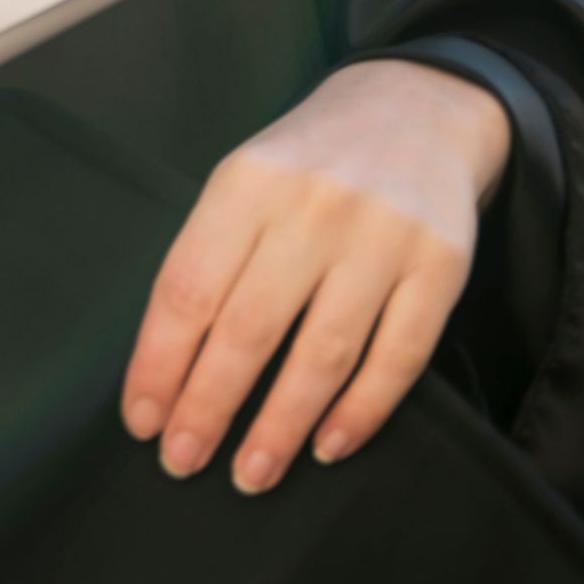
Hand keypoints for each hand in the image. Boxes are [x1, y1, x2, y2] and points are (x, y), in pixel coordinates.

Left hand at [122, 59, 511, 494]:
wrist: (417, 109)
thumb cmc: (306, 164)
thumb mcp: (243, 183)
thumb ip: (211, 256)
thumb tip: (168, 365)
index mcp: (245, 184)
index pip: (188, 289)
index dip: (159, 363)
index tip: (141, 420)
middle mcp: (313, 208)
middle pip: (248, 328)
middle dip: (209, 405)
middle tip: (183, 460)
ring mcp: (383, 238)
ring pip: (322, 353)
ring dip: (281, 425)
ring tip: (250, 473)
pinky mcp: (442, 267)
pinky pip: (398, 356)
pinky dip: (361, 411)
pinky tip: (327, 446)